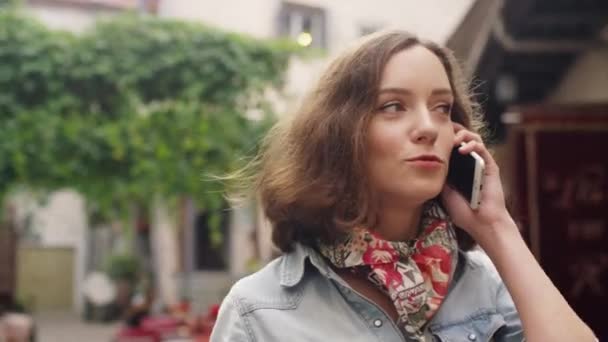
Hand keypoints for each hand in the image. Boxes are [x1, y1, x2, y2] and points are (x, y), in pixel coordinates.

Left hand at [440, 123, 516, 244]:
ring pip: (474, 139)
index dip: (444, 137)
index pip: (452, 146)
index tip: (433, 135)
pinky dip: (473, 144)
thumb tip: (429, 162)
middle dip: (453, 131)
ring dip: (463, 134)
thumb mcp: (445, 192)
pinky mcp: (491, 166)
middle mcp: (471, 163)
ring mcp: (481, 163)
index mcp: (459, 168)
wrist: (481, 223)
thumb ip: (440, 177)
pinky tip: (463, 149)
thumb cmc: (463, 212)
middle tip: (444, 132)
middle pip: (463, 138)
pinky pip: (482, 149)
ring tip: (454, 140)